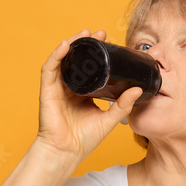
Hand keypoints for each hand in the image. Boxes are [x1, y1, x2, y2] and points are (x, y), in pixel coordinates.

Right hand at [35, 28, 142, 161]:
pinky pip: (50, 69)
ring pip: (63, 59)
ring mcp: (57, 88)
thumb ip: (123, 105)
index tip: (111, 43)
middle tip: (102, 33)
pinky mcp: (47, 91)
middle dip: (88, 44)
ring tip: (86, 33)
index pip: (90, 68)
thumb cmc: (84, 140)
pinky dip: (57, 55)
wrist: (67, 152)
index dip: (99, 54)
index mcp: (83, 93)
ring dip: (74, 43)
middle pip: (77, 60)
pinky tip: (66, 45)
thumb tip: (138, 89)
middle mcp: (70, 87)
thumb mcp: (109, 119)